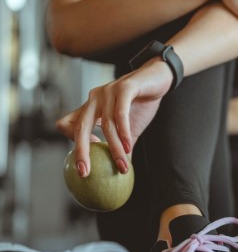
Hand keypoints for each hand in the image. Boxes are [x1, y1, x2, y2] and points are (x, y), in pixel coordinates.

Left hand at [56, 58, 172, 176]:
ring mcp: (108, 92)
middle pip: (79, 127)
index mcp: (90, 108)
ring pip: (106, 125)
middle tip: (85, 172)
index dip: (72, 141)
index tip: (92, 154)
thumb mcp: (130, 128)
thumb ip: (122, 146)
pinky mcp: (124, 88)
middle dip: (80, 152)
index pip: (66, 124)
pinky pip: (120, 113)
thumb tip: (123, 170)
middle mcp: (94, 99)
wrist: (158, 79)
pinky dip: (123, 132)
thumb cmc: (140, 104)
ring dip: (114, 148)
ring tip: (122, 165)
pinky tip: (128, 147)